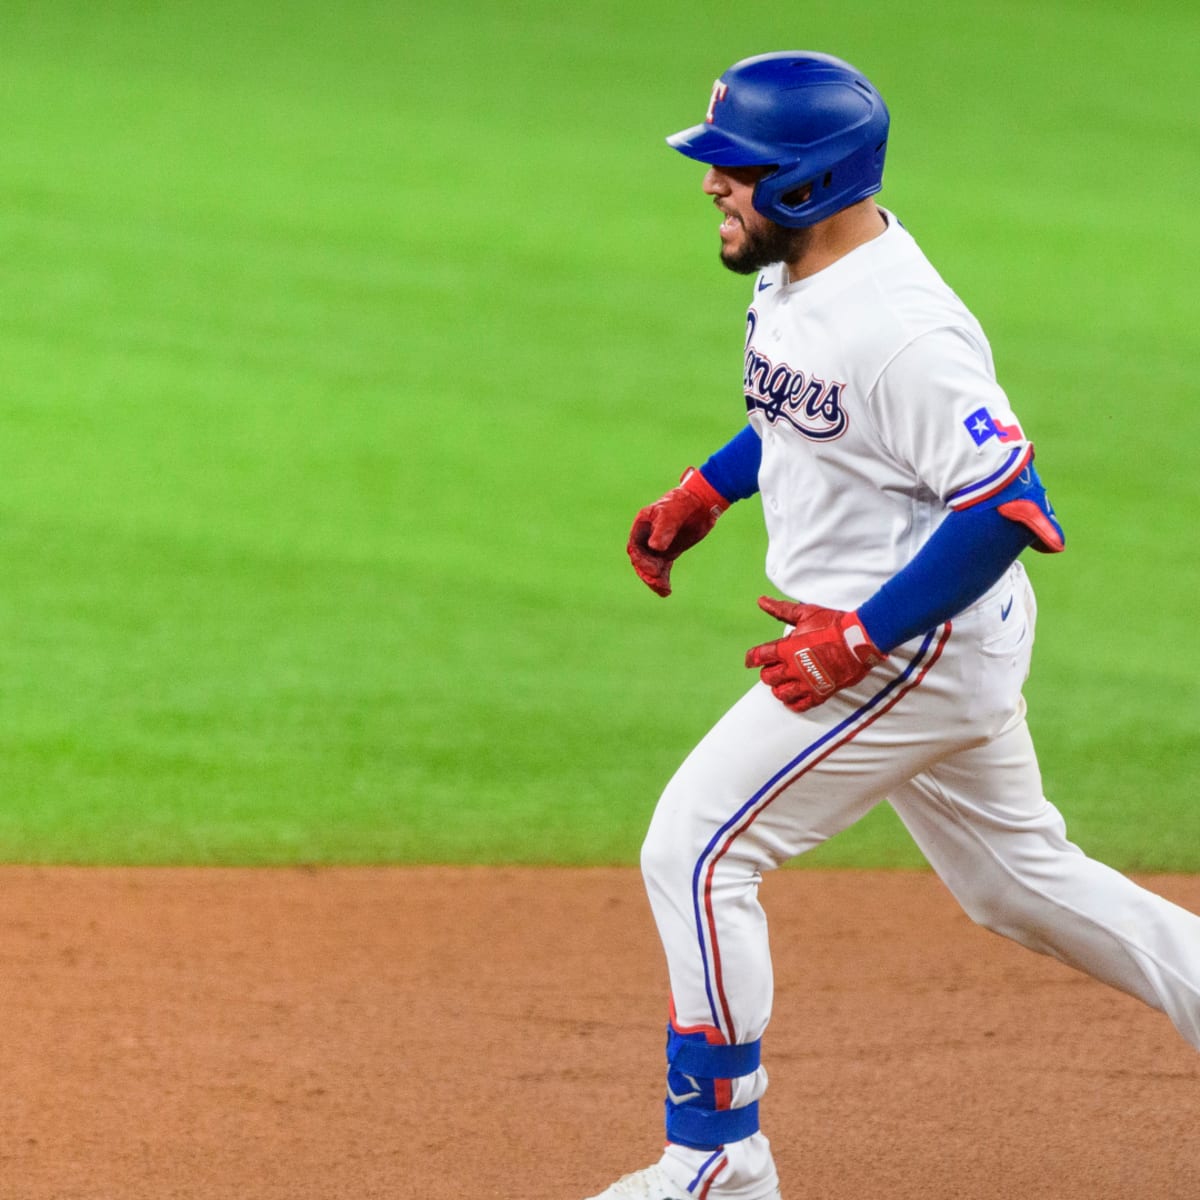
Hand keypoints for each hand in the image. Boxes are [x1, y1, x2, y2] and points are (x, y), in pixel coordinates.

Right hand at [627, 469, 728, 596]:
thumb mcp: (672, 514)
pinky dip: (663, 579)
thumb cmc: (683, 502)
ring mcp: (658, 545)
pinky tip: (666, 591)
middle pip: (641, 560)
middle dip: (647, 572)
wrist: (701, 502)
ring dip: (655, 580)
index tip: (652, 570)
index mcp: (642, 525)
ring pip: (652, 566)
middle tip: (657, 582)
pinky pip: (663, 568)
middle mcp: (647, 537)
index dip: (641, 560)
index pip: (635, 547)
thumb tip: (654, 547)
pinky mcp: (669, 552)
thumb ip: (663, 530)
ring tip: (663, 590)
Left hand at [745, 596, 885, 711]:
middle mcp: (793, 668)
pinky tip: (795, 696)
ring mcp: (806, 683)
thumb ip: (781, 610)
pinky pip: (799, 705)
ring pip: (781, 694)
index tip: (751, 659)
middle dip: (768, 673)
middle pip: (768, 678)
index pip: (758, 657)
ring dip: (779, 688)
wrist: (859, 640)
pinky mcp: (820, 693)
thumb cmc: (833, 625)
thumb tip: (762, 601)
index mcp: (786, 649)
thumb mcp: (805, 613)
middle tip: (774, 668)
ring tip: (784, 682)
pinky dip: (793, 703)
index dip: (751, 658)